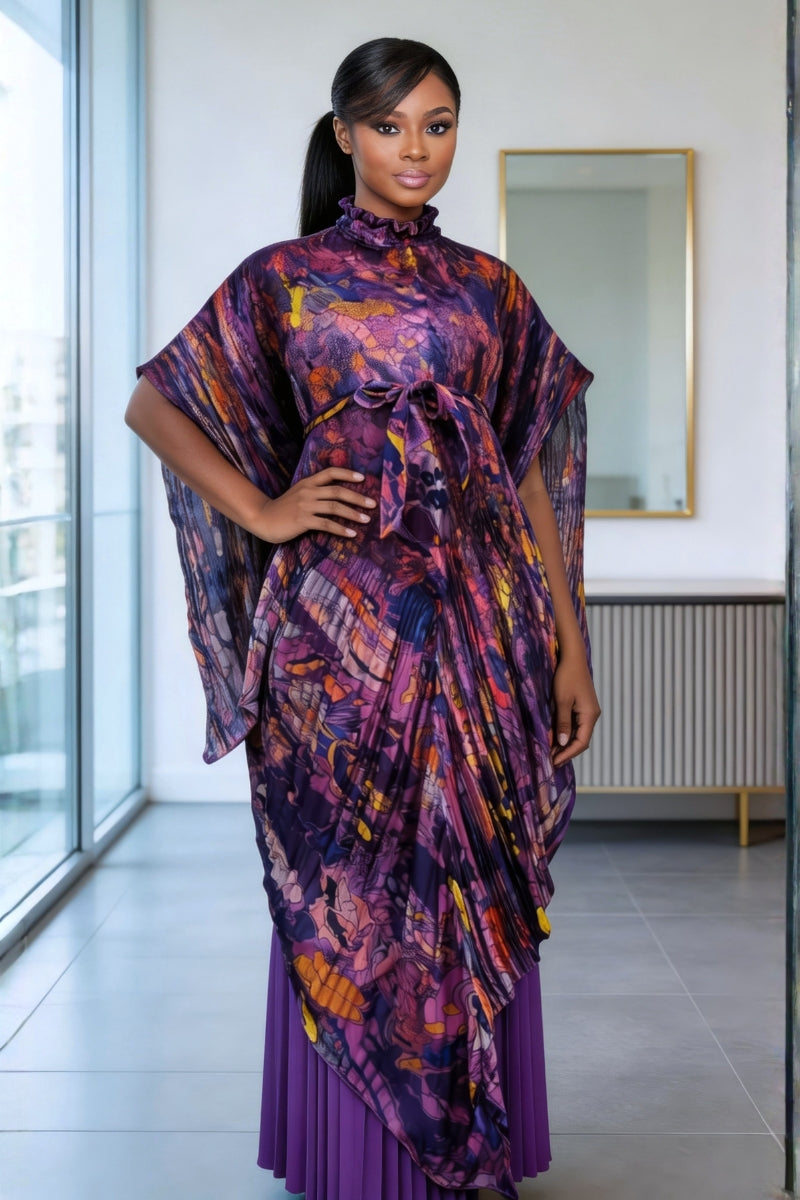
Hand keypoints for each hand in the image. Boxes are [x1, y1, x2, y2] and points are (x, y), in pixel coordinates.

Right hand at [252, 467, 375, 542]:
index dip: (347, 474)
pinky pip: (326, 524)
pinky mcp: (302, 520)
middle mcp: (308, 491)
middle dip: (358, 497)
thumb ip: (315, 492)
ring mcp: (305, 505)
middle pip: (338, 491)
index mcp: (308, 482)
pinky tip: (351, 534)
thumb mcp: (298, 494)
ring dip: (353, 513)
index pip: (330, 472)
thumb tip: (337, 496)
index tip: (363, 478)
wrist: (263, 518)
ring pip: (334, 507)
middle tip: (373, 504)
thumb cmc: (283, 509)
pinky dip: (341, 529)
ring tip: (366, 519)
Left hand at [551, 650, 600, 766]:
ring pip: (578, 734)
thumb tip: (563, 744)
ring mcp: (588, 712)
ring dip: (566, 744)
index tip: (554, 762)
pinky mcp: (582, 707)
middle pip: (581, 740)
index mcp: (590, 716)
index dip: (568, 754)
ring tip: (552, 753)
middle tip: (551, 761)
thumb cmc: (566, 677)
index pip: (581, 742)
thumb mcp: (562, 701)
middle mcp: (592, 716)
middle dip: (567, 752)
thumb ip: (563, 723)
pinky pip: (576, 725)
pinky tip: (556, 739)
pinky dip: (566, 734)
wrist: (573, 658)